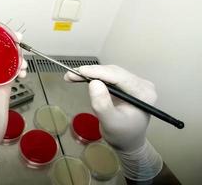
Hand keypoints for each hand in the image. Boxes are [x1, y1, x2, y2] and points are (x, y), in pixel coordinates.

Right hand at [64, 65, 162, 180]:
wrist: (127, 142)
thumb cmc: (122, 135)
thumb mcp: (110, 123)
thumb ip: (102, 104)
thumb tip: (93, 83)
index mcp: (143, 93)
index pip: (119, 77)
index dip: (98, 72)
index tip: (80, 71)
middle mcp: (141, 84)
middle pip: (113, 72)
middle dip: (91, 72)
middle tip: (70, 75)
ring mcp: (133, 83)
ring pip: (109, 72)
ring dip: (90, 73)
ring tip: (72, 76)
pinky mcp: (125, 84)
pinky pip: (108, 76)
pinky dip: (94, 76)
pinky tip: (82, 77)